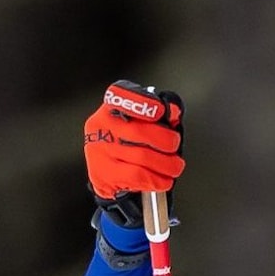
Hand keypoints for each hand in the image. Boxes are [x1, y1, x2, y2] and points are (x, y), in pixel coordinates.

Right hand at [83, 80, 184, 226]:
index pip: (121, 95)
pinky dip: (158, 180)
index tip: (161, 111)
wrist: (107, 175)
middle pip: (140, 131)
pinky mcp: (103, 173)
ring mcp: (100, 150)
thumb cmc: (128, 146)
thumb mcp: (142, 124)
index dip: (143, 102)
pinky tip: (163, 180)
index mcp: (111, 108)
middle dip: (168, 142)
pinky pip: (138, 176)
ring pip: (143, 157)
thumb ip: (159, 116)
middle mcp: (102, 126)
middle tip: (174, 147)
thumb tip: (174, 110)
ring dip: (168, 165)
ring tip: (174, 166)